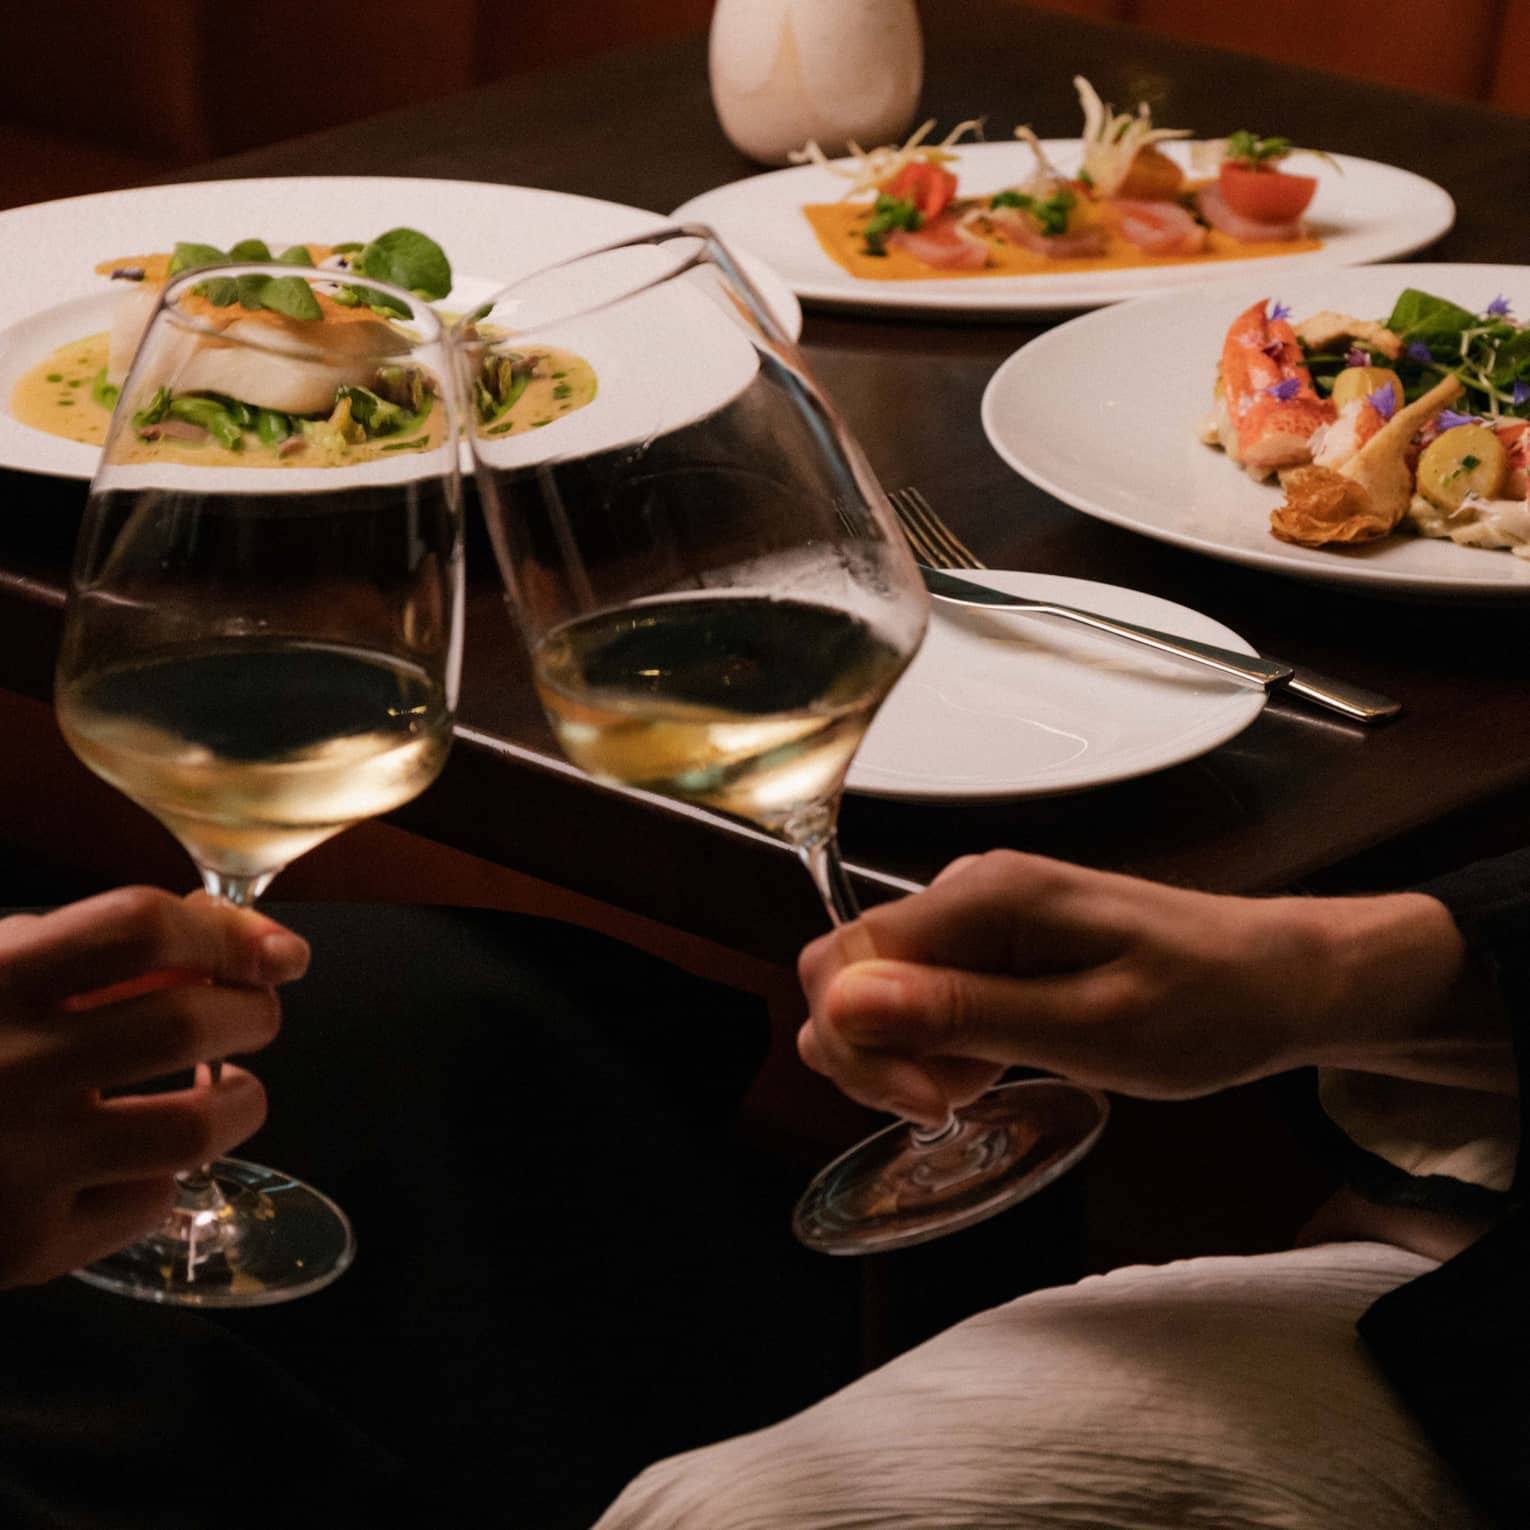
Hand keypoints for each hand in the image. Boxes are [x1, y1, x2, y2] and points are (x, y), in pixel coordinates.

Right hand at [0, 887, 308, 1287]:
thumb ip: (91, 949)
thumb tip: (228, 932)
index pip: (142, 928)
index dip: (229, 932)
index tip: (279, 950)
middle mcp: (6, 1066)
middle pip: (189, 1020)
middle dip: (253, 1011)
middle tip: (256, 1014)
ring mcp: (14, 1163)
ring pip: (197, 1126)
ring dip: (242, 1100)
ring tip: (230, 1087)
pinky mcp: (21, 1247)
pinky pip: (146, 1203)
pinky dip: (161, 1176)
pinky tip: (136, 1159)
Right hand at [797, 851, 1503, 1124]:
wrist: (1279, 981)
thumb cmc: (1208, 1004)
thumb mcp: (1090, 1029)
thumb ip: (961, 1014)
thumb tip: (842, 1001)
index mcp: (982, 898)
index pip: (840, 960)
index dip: (856, 1040)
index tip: (927, 1098)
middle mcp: (965, 893)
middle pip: (846, 975)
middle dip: (876, 1054)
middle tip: (955, 1100)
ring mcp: (977, 917)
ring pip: (880, 994)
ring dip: (913, 1057)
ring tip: (996, 1079)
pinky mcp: (992, 943)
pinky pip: (925, 998)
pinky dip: (943, 1047)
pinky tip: (999, 1064)